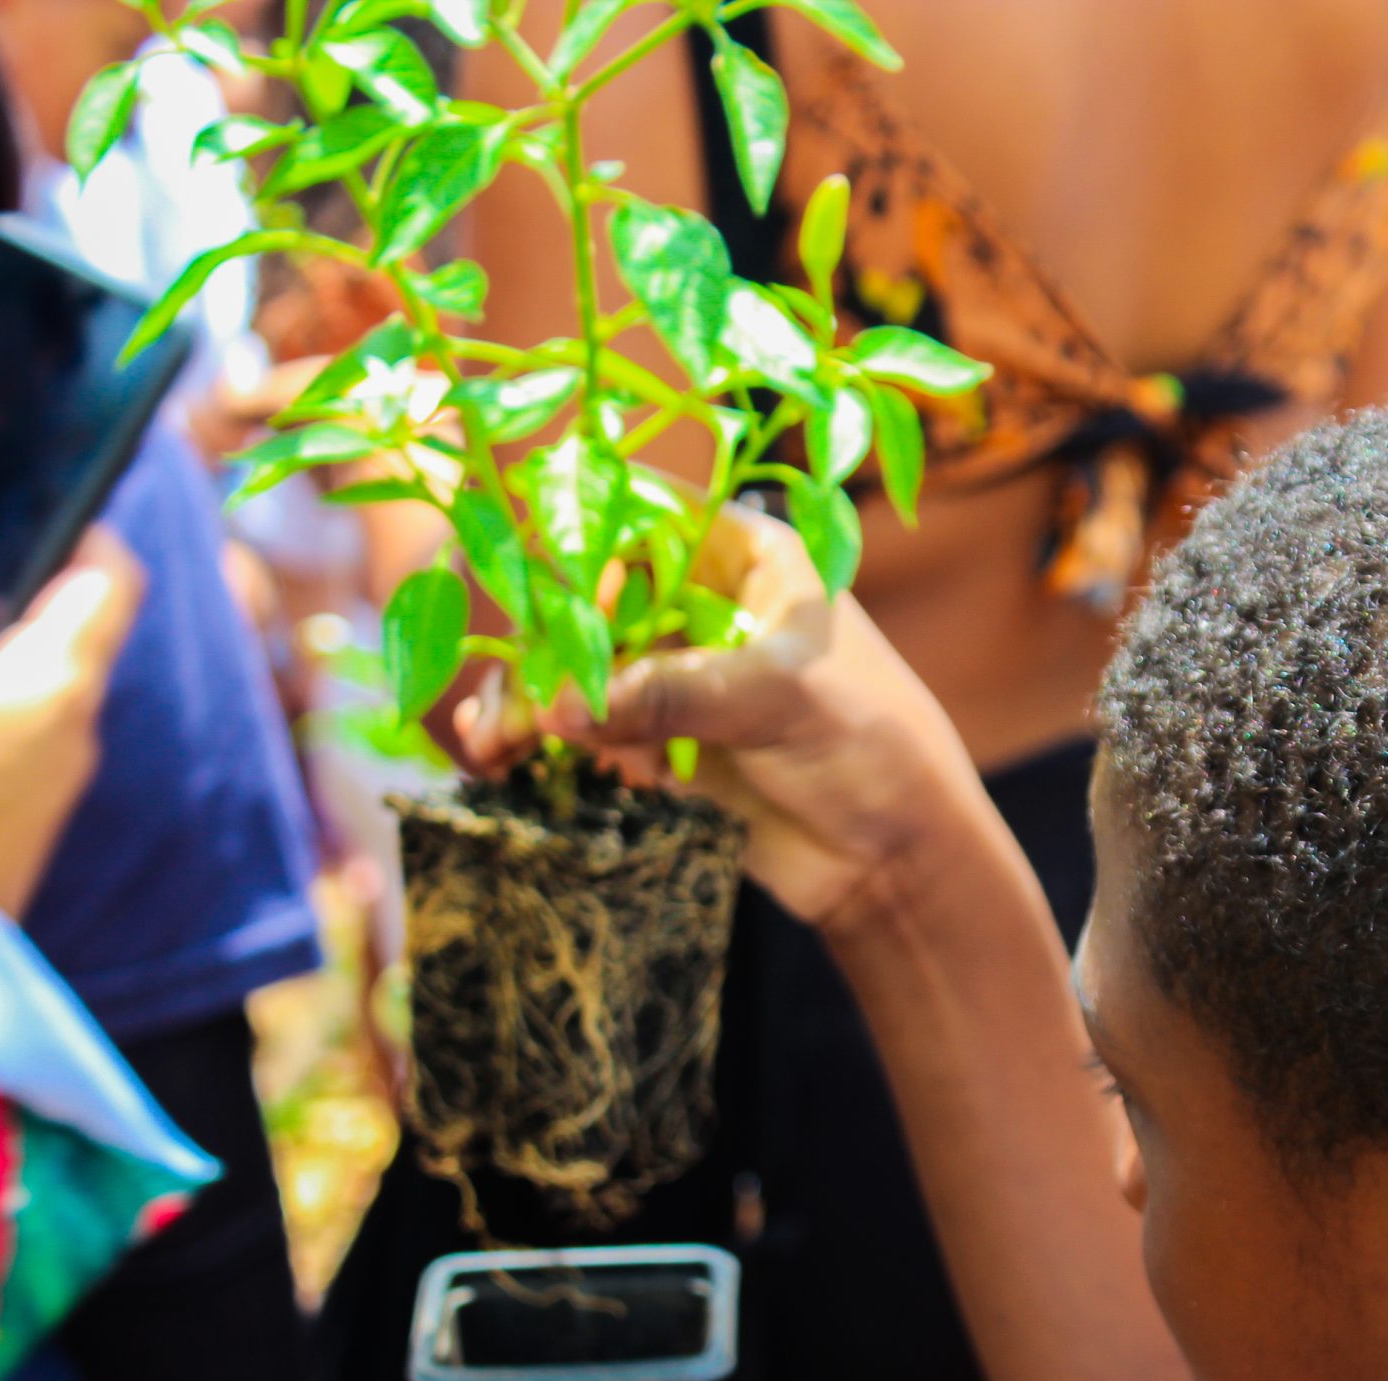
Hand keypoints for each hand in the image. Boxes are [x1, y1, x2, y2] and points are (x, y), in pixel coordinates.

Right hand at [0, 508, 141, 915]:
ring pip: (37, 682)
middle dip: (33, 581)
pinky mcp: (12, 812)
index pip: (113, 585)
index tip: (61, 497)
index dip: (95, 533)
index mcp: (60, 683)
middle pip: (74, 631)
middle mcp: (72, 726)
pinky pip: (8, 729)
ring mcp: (46, 774)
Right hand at [457, 503, 995, 933]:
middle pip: (589, 595)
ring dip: (526, 699)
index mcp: (747, 555)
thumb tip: (563, 705)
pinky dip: (537, 737)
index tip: (527, 592)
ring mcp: (676, 671)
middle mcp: (702, 601)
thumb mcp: (781, 700)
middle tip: (508, 700)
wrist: (894, 860)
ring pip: (574, 665)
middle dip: (540, 642)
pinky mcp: (657, 737)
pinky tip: (495, 757)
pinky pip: (581, 723)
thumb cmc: (872, 747)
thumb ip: (676, 692)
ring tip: (492, 747)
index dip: (574, 539)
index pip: (641, 514)